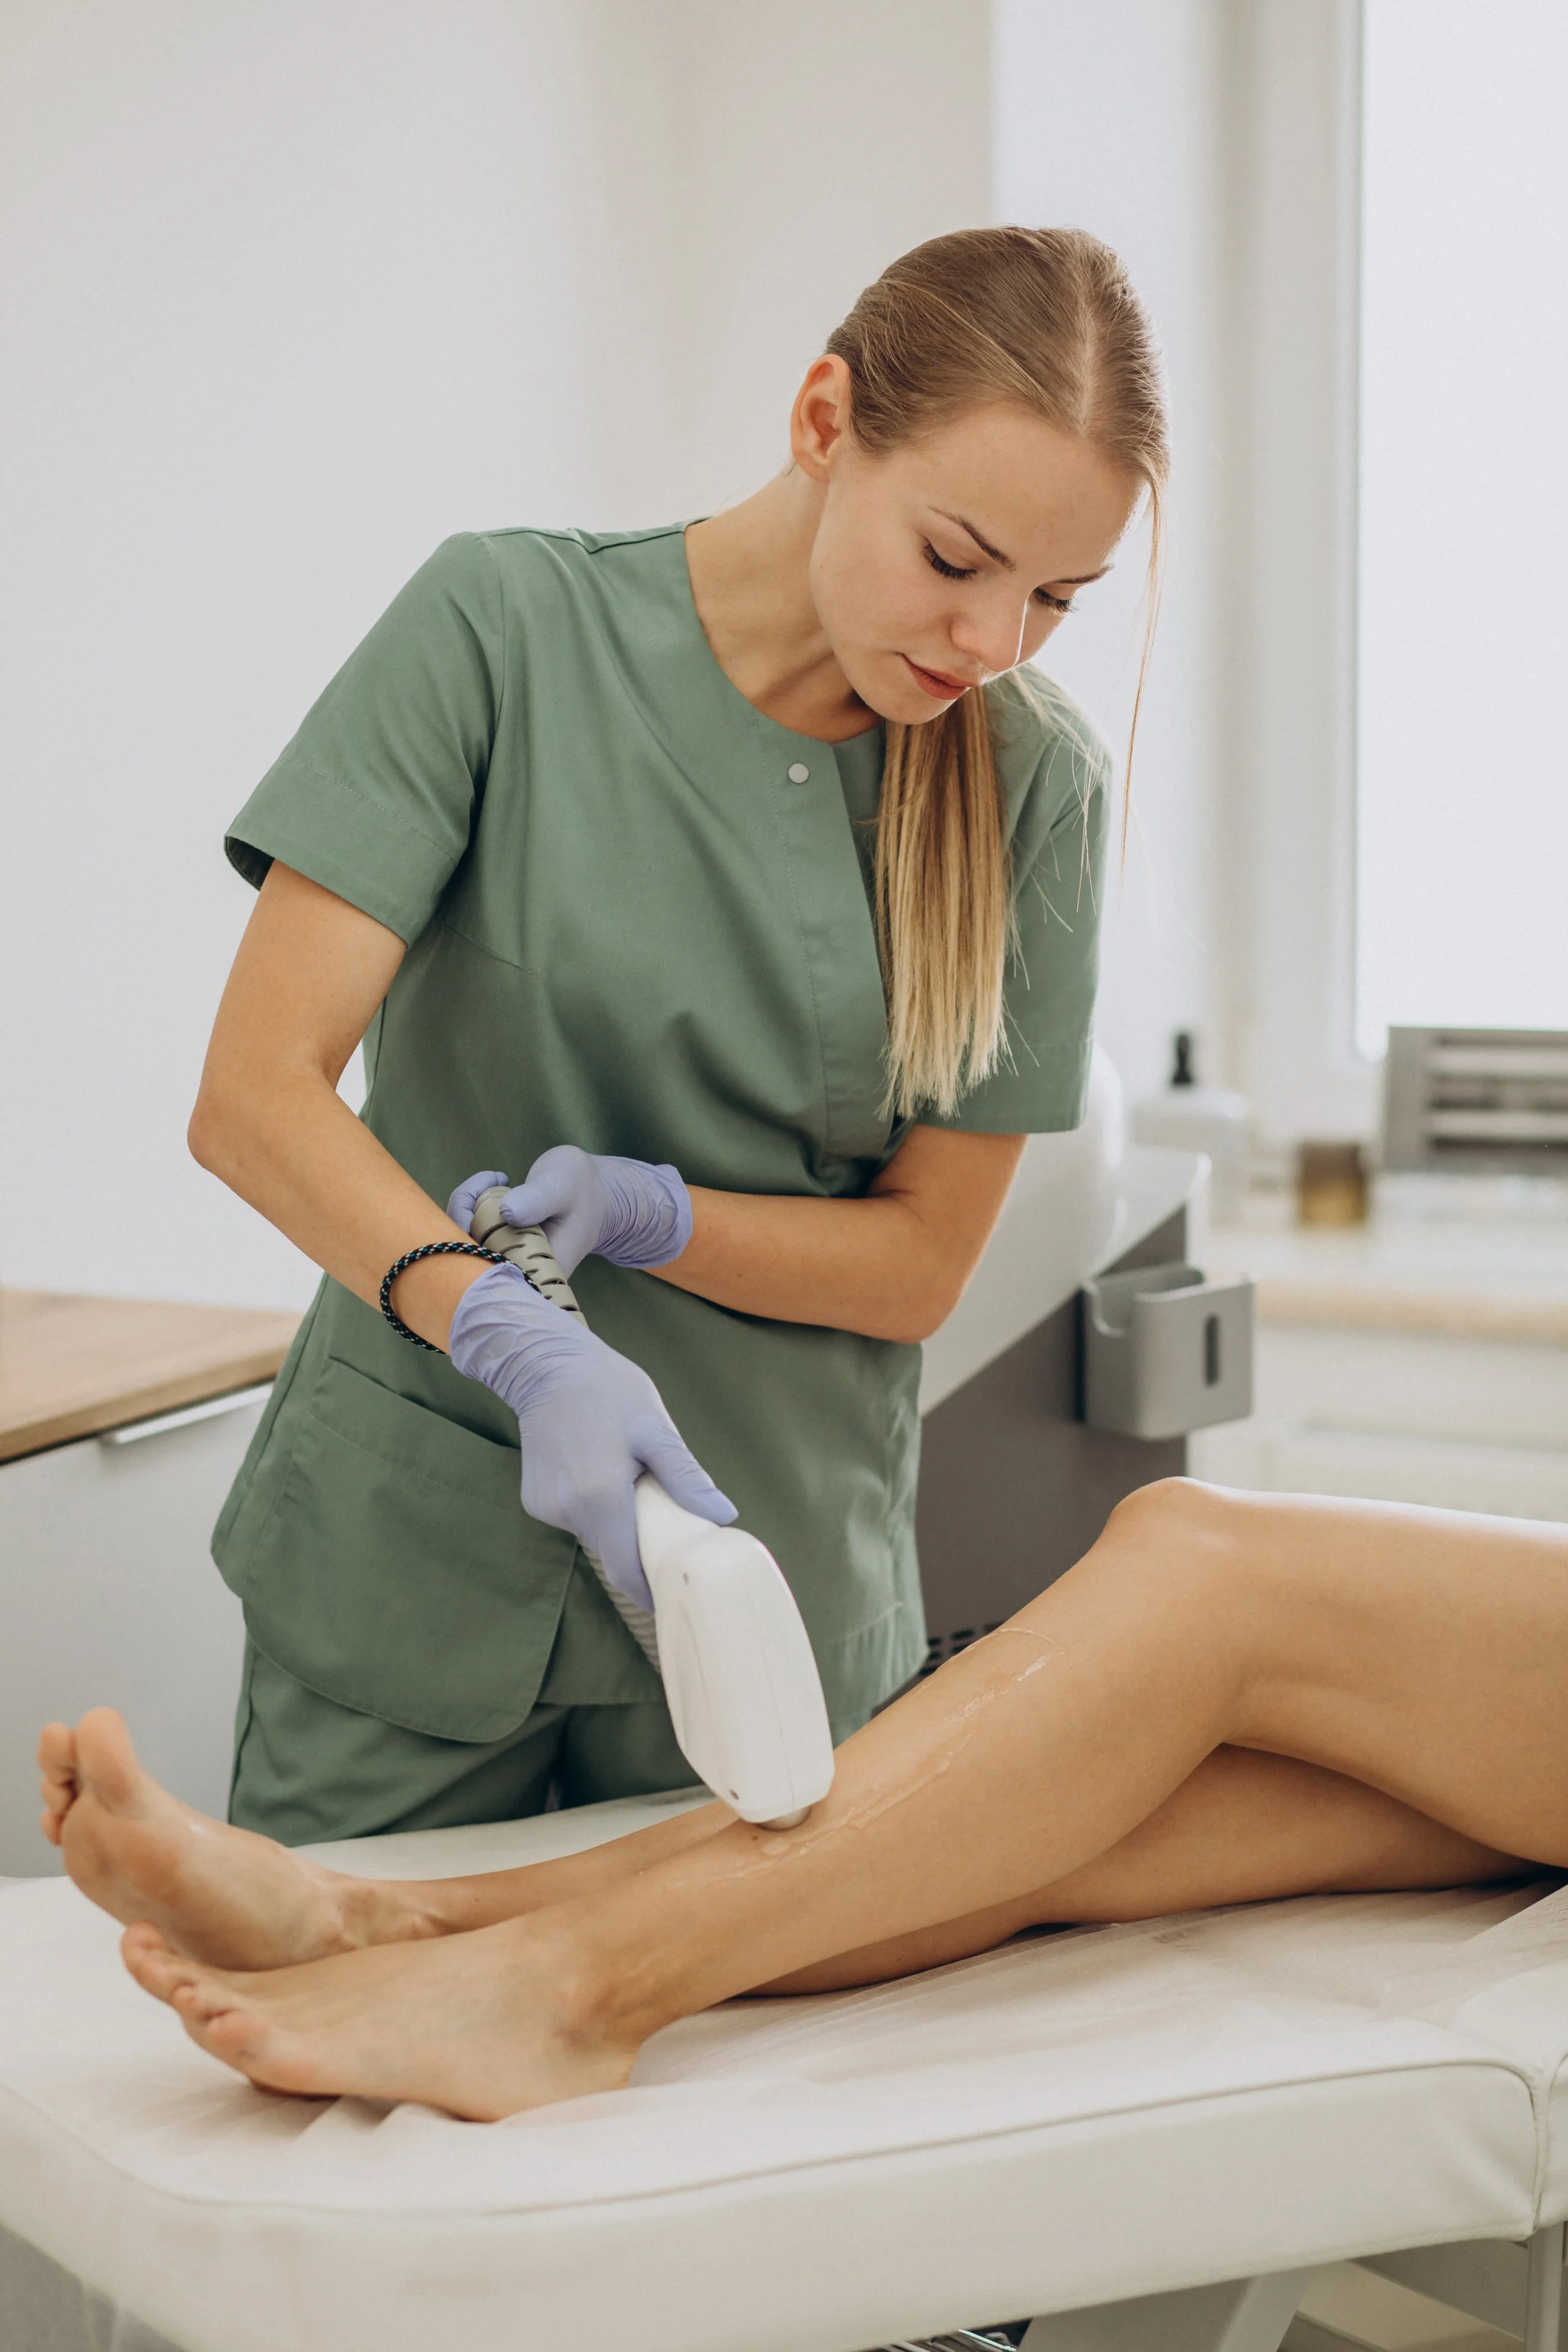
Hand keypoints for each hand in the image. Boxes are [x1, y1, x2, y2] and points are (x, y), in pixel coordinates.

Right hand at [446, 1262, 733, 1609]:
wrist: (545, 1364)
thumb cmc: (607, 1390)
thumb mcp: (654, 1429)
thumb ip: (686, 1476)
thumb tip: (724, 1516)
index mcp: (600, 1499)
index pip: (625, 1572)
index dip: (649, 1591)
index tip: (672, 1597)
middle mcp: (567, 1511)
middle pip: (612, 1553)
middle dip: (640, 1549)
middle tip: (668, 1527)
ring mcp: (546, 1508)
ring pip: (595, 1535)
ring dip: (618, 1523)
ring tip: (632, 1484)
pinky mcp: (534, 1500)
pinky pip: (575, 1517)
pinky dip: (594, 1507)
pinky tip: (600, 1473)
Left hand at [447, 1146, 690, 1277]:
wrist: (596, 1198)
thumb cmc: (582, 1191)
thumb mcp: (563, 1187)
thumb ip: (538, 1199)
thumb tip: (506, 1212)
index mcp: (532, 1273)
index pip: (482, 1267)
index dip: (467, 1232)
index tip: (496, 1191)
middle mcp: (513, 1277)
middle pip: (460, 1256)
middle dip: (464, 1209)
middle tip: (497, 1177)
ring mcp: (501, 1266)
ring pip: (456, 1242)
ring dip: (466, 1204)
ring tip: (499, 1177)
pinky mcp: (493, 1252)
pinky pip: (463, 1232)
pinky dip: (468, 1205)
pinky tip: (494, 1183)